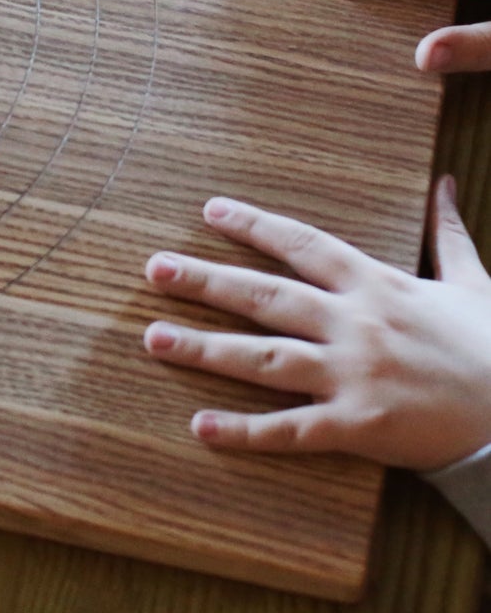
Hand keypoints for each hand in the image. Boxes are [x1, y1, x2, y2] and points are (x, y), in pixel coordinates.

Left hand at [143, 180, 490, 470]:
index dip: (254, 226)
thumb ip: (448, 234)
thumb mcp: (474, 284)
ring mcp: (353, 376)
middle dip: (205, 281)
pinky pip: (292, 428)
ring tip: (154, 339)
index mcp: (377, 285)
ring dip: (205, 349)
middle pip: (265, 296)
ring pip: (264, 358)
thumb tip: (444, 183)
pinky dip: (245, 430)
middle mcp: (355, 325)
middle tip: (153, 270)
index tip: (209, 211)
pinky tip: (201, 425)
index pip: (303, 245)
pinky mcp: (359, 426)